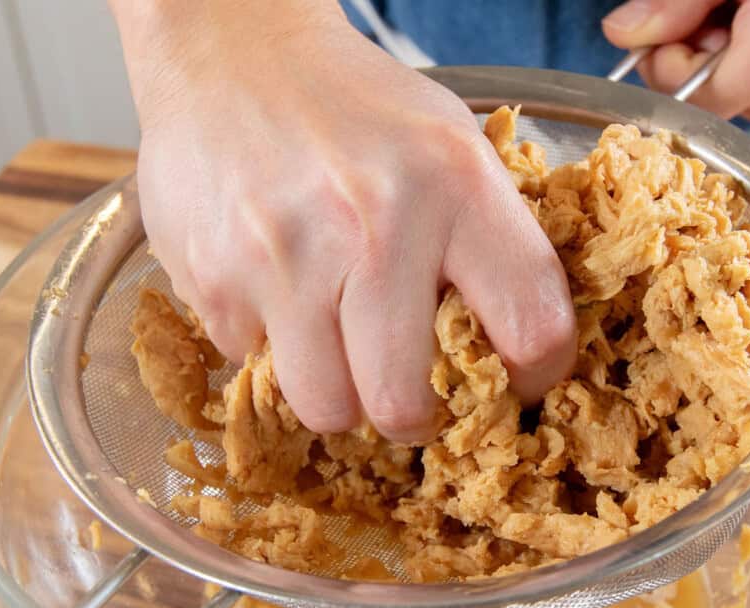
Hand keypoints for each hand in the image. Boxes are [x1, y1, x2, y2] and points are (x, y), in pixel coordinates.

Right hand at [111, 0, 575, 442]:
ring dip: (335, 394)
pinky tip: (274, 292)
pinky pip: (253, 365)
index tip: (517, 383)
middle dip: (410, 416)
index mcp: (459, 186)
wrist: (231, 49)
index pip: (533, 326)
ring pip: (325, 408)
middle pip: (402, 404)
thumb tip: (517, 348)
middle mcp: (376, 224)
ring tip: (335, 347)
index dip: (535, 376)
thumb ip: (489, 239)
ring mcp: (287, 256)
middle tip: (405, 395)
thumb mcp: (451, 145)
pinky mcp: (215, 276)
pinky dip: (268, 347)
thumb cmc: (353, 108)